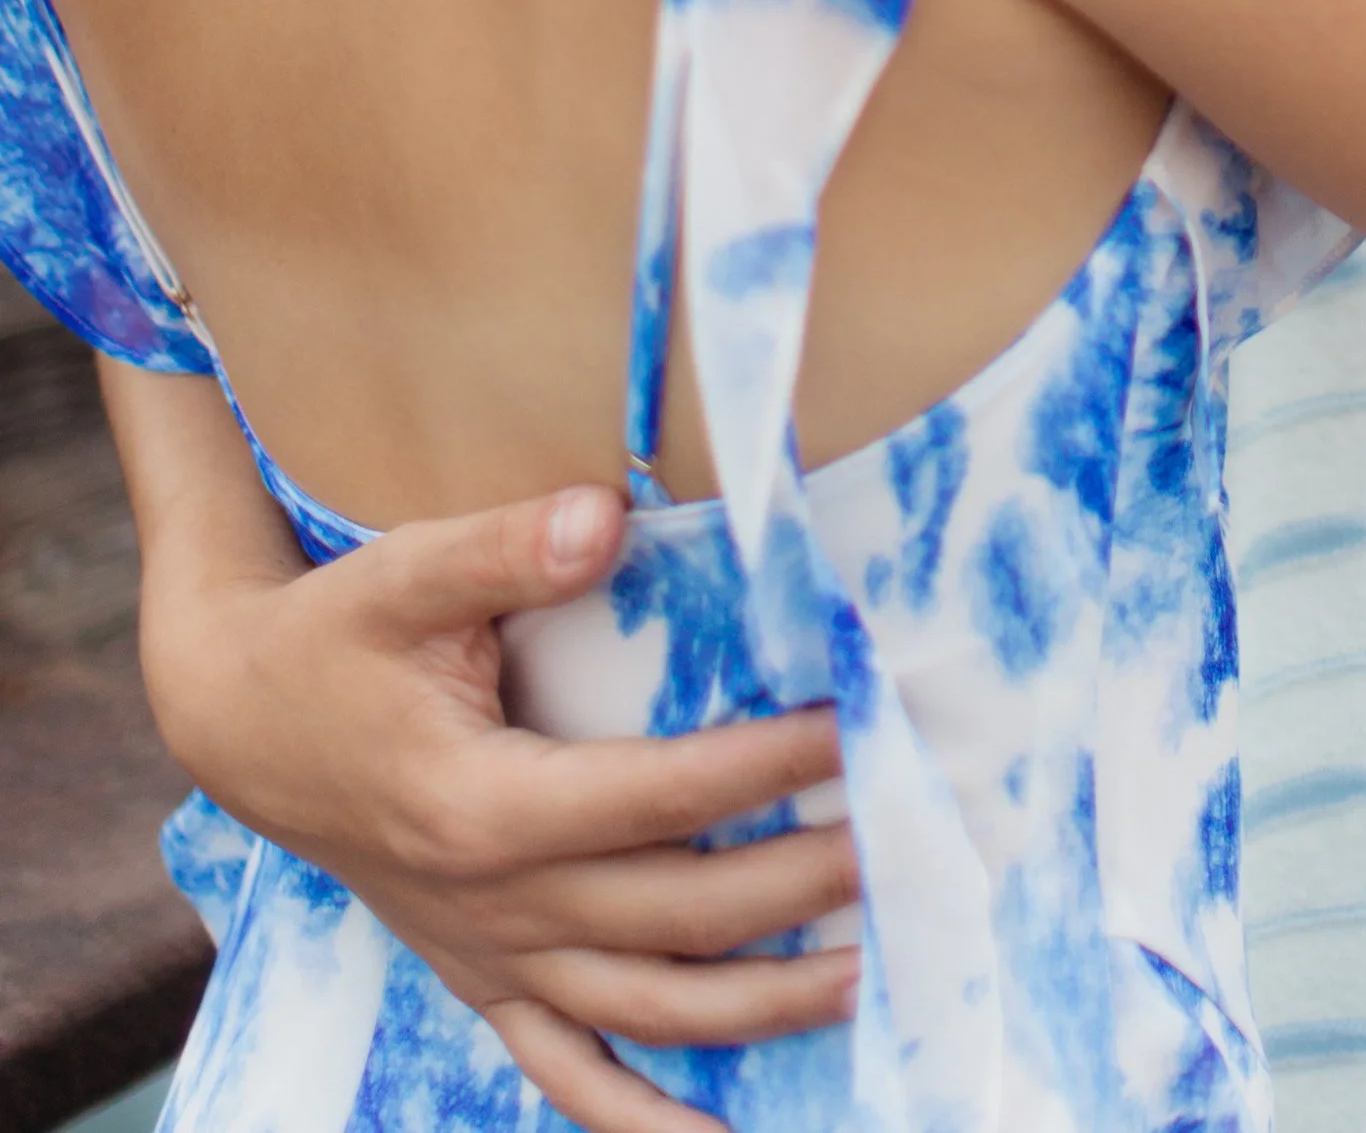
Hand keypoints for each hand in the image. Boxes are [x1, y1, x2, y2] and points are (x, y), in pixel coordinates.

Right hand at [141, 479, 856, 1132]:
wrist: (241, 722)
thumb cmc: (337, 636)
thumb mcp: (402, 572)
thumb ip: (506, 544)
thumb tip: (605, 515)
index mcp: (483, 805)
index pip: (658, 797)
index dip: (762, 768)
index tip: (853, 730)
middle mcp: (495, 901)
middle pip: (676, 910)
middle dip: (799, 882)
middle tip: (902, 844)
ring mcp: (490, 955)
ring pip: (644, 1007)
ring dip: (760, 1005)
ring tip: (867, 975)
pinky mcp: (481, 980)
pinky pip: (565, 1075)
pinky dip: (641, 1120)